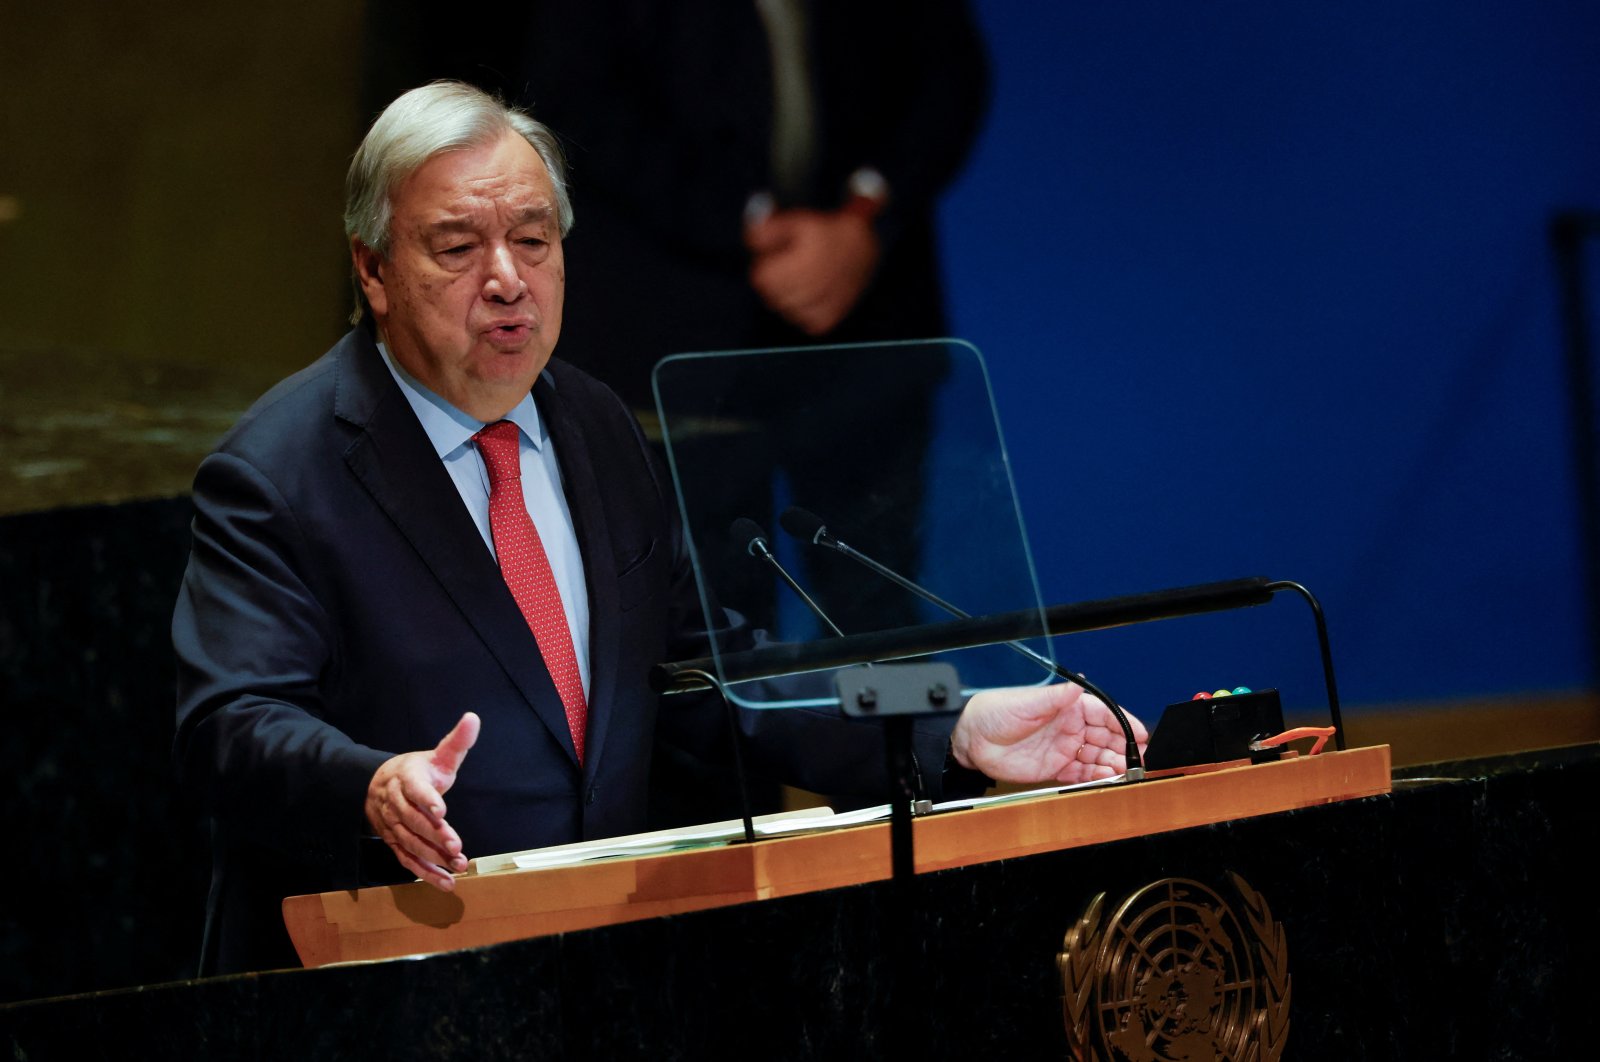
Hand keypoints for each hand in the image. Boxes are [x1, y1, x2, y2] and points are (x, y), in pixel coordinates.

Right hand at [364, 712, 480, 889]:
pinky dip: (426, 874)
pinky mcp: (394, 843)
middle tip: (456, 846)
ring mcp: (393, 825)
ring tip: (457, 865)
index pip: (415, 789)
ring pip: (410, 843)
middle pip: (413, 821)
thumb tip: (474, 718)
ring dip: (433, 857)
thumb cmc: (417, 771)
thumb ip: (456, 742)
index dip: (427, 800)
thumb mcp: (437, 755)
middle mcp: (396, 803)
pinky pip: (408, 861)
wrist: (378, 785)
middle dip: (434, 835)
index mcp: (407, 778)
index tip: (441, 811)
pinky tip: (446, 883)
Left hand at [745, 207, 879, 334]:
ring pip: (786, 310)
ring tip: (804, 279)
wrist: (862, 246)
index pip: (761, 279)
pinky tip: (812, 294)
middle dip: (776, 281)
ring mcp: (823, 306)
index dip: (766, 266)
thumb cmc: (825, 233)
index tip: (779, 258)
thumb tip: (751, 241)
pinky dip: (804, 311)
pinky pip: (804, 321)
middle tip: (792, 267)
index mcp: (802, 264)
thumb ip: (768, 229)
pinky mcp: (830, 319)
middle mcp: (813, 288)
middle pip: (771, 296)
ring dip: (788, 297)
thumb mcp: (796, 222)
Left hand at [951, 684, 1147, 784]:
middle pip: (1106, 737)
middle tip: (1140, 759)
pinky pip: (1081, 774)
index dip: (1123, 722)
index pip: (1104, 713)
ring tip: (1126, 772)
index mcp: (1067, 706)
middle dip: (1125, 747)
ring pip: (1097, 757)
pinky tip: (1107, 779)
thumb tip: (1076, 686)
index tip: (1141, 732)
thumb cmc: (995, 713)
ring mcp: (1064, 748)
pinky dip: (1096, 777)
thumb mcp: (1027, 702)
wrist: (972, 740)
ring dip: (1113, 764)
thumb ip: (1054, 698)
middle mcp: (1069, 727)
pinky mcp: (1055, 768)